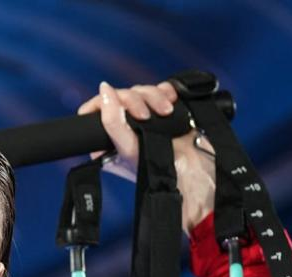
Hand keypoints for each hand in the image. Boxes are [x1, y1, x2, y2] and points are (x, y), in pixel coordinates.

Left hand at [77, 80, 217, 235]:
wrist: (196, 171)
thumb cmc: (162, 170)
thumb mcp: (129, 148)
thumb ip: (112, 121)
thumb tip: (104, 90)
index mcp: (109, 142)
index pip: (95, 111)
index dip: (105, 102)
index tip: (121, 108)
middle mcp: (124, 130)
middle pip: (121, 96)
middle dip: (136, 100)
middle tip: (146, 116)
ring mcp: (145, 119)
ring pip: (141, 91)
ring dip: (154, 97)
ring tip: (167, 112)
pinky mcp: (164, 110)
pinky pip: (160, 89)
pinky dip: (166, 91)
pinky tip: (172, 101)